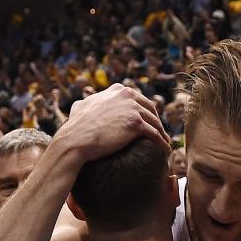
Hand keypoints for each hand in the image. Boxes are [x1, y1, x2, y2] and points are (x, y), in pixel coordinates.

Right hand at [52, 84, 169, 165]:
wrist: (75, 140)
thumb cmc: (75, 127)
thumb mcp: (80, 107)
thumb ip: (87, 103)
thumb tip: (81, 104)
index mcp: (117, 90)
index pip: (138, 99)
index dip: (144, 110)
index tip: (147, 120)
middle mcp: (127, 95)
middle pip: (150, 109)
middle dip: (156, 121)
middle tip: (160, 132)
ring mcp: (133, 109)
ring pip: (155, 122)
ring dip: (162, 133)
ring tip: (165, 142)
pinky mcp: (136, 124)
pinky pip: (155, 135)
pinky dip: (162, 143)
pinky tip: (165, 150)